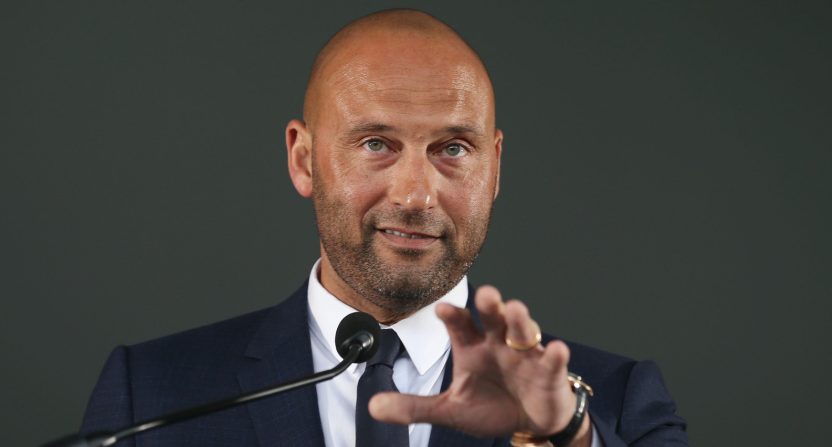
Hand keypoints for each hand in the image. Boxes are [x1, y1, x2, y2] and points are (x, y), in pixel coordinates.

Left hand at [369, 285, 590, 443]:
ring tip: (515, 310)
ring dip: (520, 319)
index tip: (441, 309)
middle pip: (493, 317)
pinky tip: (555, 350)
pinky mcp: (549, 371)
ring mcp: (525, 354)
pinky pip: (553, 360)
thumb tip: (373, 406)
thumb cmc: (489, 406)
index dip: (452, 315)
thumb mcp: (449, 410)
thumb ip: (414, 407)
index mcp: (471, 346)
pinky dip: (555, 355)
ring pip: (523, 331)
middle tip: (486, 294)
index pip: (459, 324)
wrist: (528, 423)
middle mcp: (497, 343)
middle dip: (490, 304)